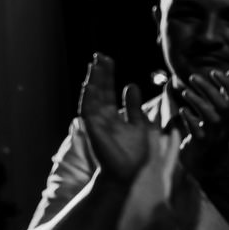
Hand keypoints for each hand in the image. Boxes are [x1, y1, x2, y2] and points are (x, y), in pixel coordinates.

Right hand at [78, 53, 154, 183]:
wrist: (129, 174)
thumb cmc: (135, 153)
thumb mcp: (141, 124)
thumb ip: (134, 107)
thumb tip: (131, 86)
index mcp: (113, 116)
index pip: (108, 91)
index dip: (108, 76)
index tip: (109, 60)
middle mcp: (103, 116)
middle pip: (99, 90)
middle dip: (100, 73)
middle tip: (100, 56)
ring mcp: (96, 122)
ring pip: (92, 96)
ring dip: (93, 80)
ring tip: (95, 64)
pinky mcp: (93, 128)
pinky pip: (88, 109)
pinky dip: (88, 96)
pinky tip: (90, 83)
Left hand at [174, 68, 228, 160]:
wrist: (203, 161)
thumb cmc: (210, 131)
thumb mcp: (219, 112)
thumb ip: (224, 93)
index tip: (214, 72)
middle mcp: (226, 125)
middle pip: (224, 106)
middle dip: (209, 89)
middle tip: (193, 77)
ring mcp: (215, 135)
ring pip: (212, 117)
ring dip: (198, 102)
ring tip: (185, 91)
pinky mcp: (201, 144)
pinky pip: (198, 131)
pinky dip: (190, 119)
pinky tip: (182, 110)